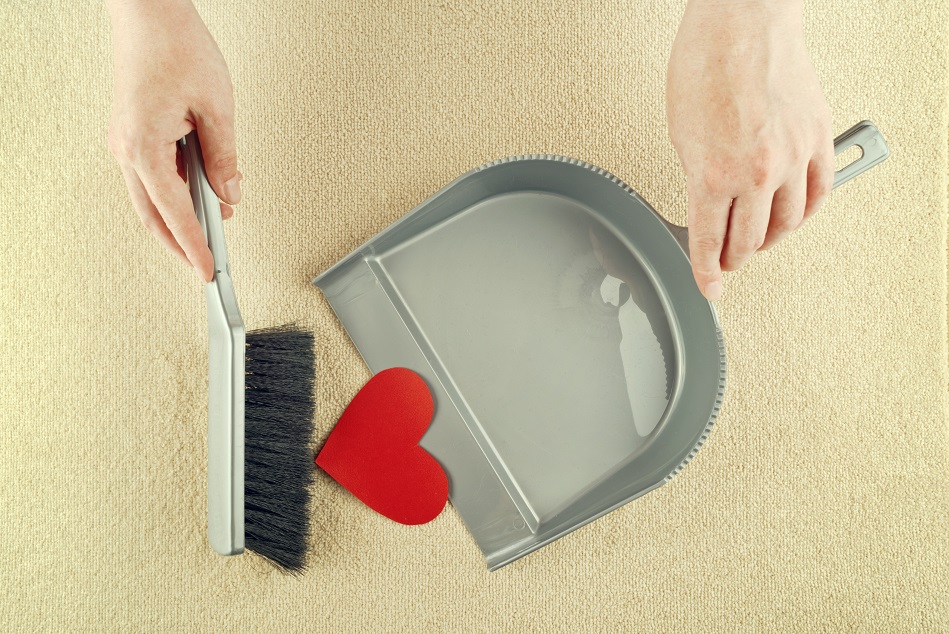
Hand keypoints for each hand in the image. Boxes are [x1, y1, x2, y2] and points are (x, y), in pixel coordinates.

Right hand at [106, 0, 239, 281]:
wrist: (150, 14)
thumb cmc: (178, 49)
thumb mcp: (217, 109)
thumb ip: (224, 159)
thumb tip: (230, 194)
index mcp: (144, 148)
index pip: (174, 214)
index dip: (194, 246)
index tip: (208, 270)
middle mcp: (126, 149)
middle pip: (153, 216)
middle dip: (181, 243)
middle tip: (208, 263)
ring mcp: (125, 142)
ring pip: (151, 198)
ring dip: (180, 216)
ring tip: (214, 228)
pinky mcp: (132, 133)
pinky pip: (152, 176)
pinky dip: (176, 192)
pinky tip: (201, 195)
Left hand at [666, 0, 833, 300]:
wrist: (740, 24)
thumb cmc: (703, 65)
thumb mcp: (680, 134)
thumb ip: (697, 176)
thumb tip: (706, 202)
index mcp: (712, 176)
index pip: (709, 243)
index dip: (706, 273)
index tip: (709, 289)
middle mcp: (756, 173)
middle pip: (748, 240)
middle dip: (733, 258)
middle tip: (727, 262)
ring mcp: (791, 158)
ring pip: (787, 223)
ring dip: (769, 240)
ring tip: (757, 241)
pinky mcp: (816, 139)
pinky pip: (819, 191)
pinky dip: (805, 211)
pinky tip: (794, 215)